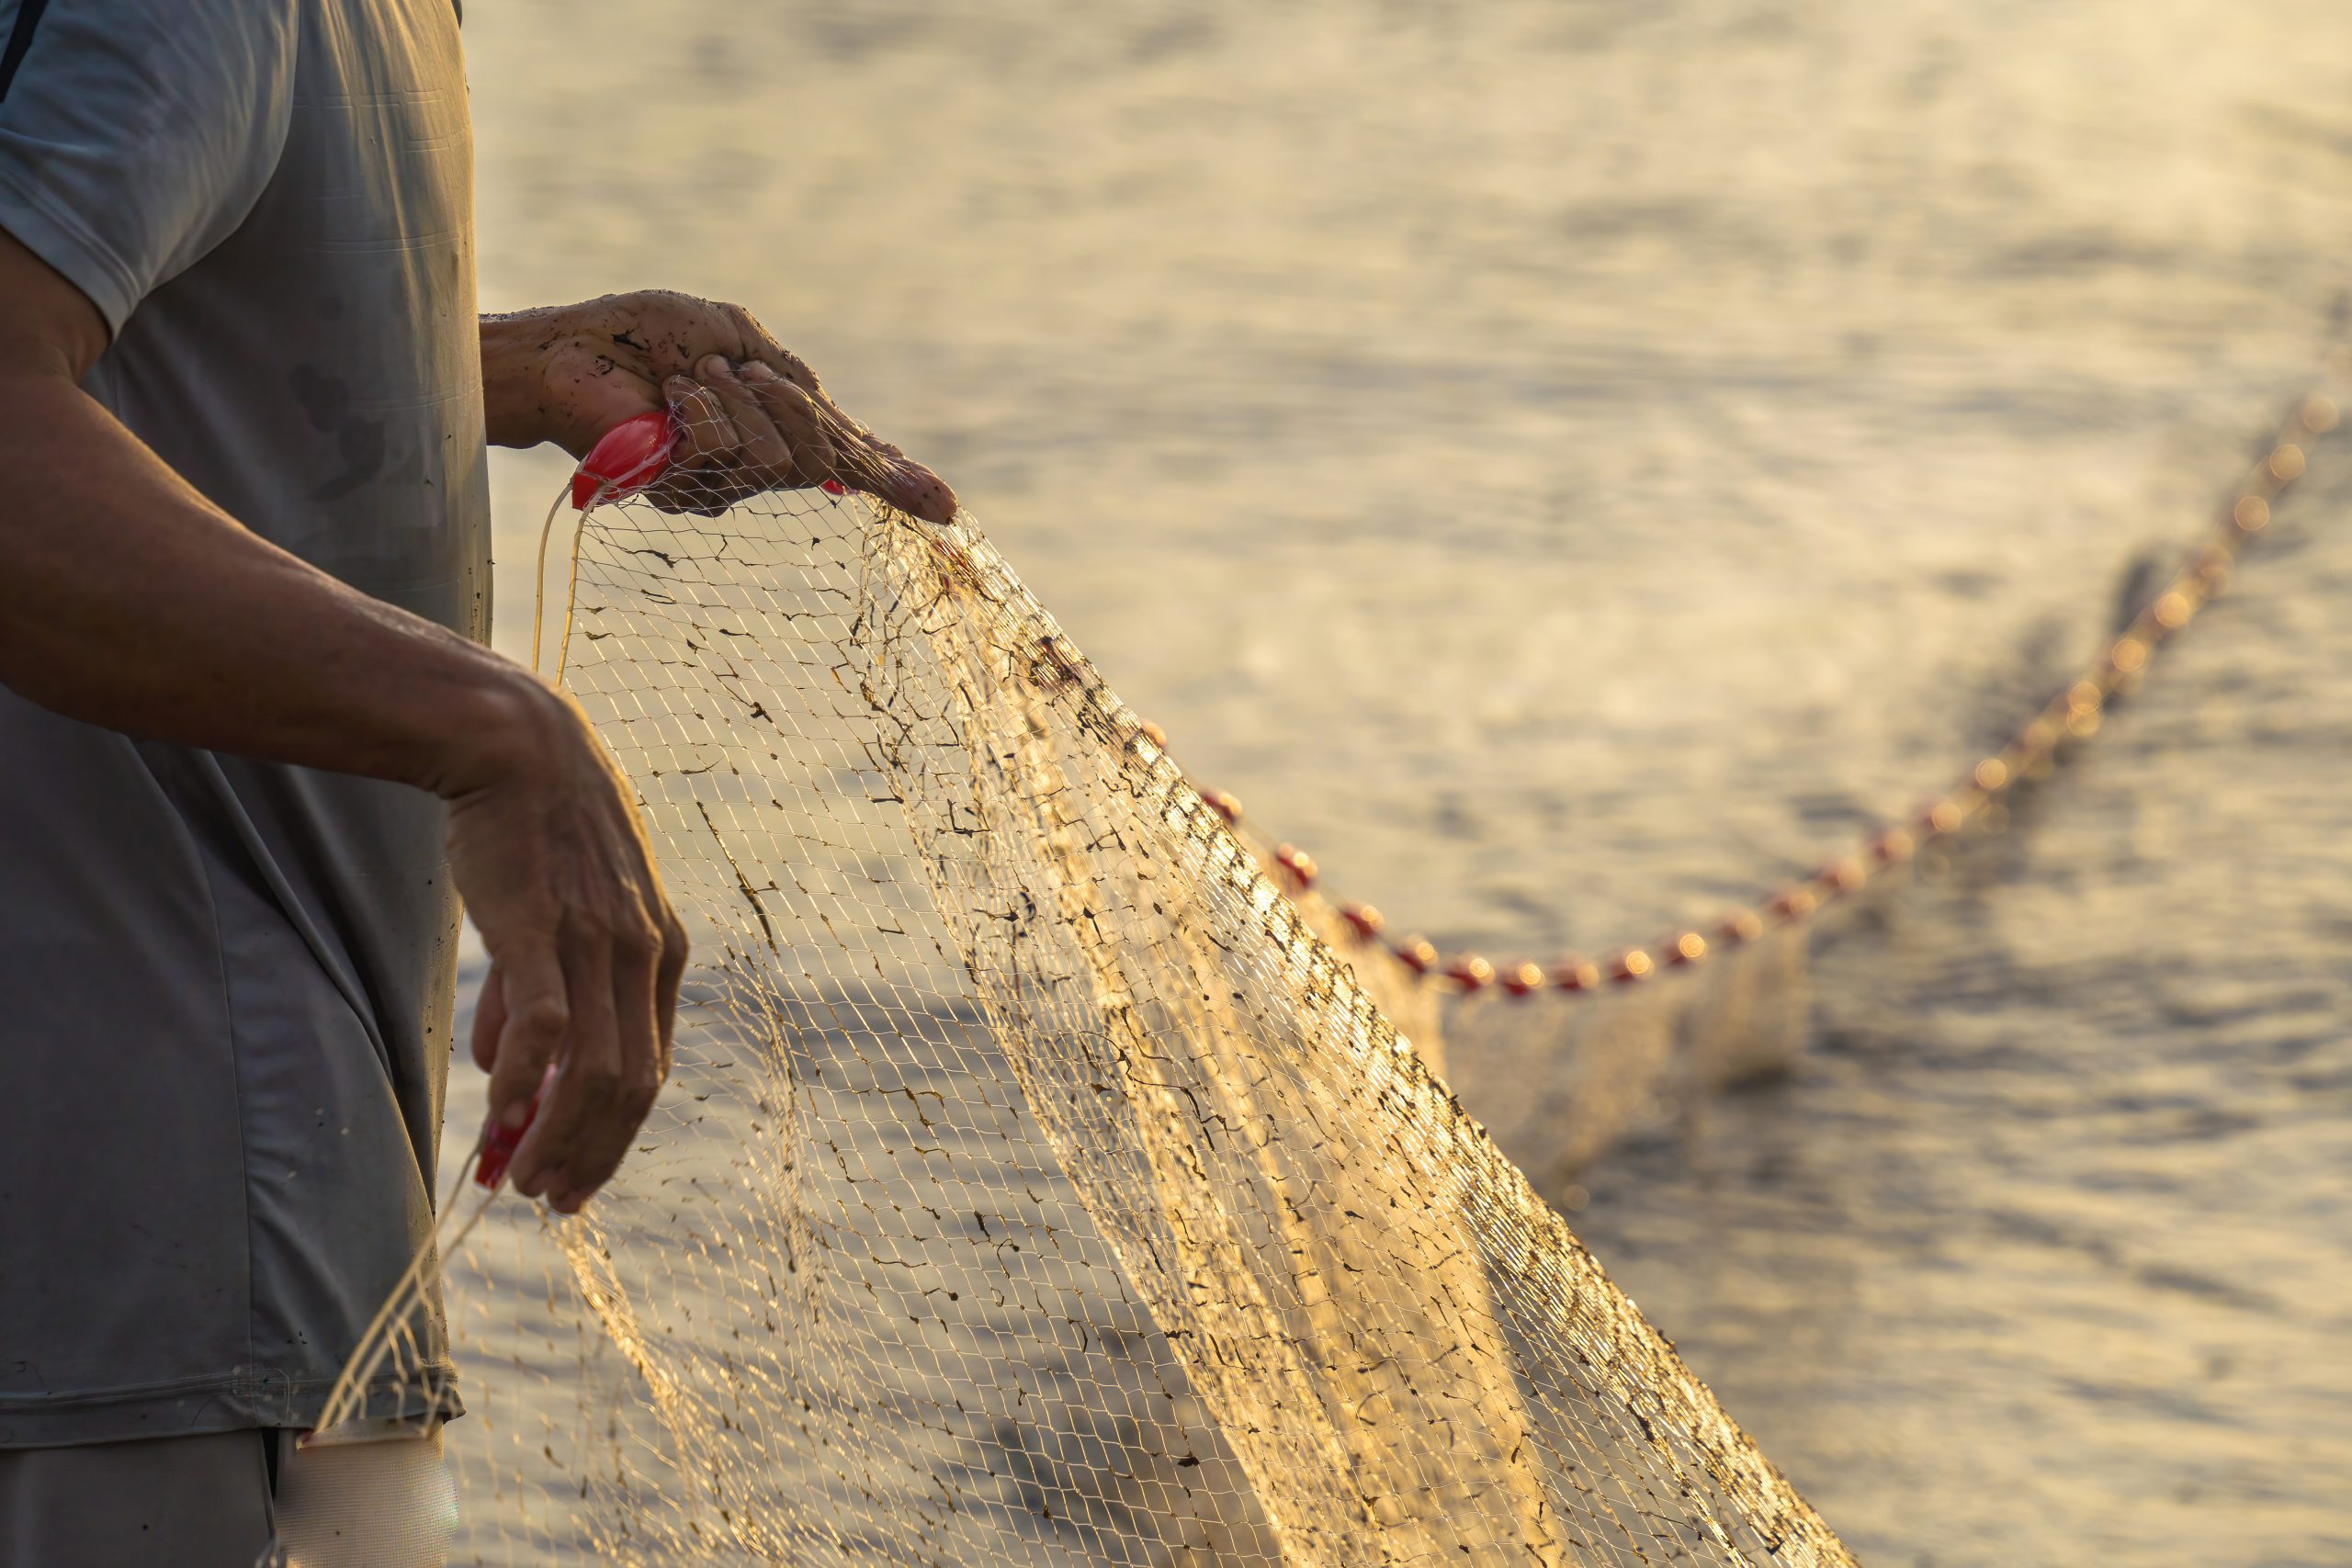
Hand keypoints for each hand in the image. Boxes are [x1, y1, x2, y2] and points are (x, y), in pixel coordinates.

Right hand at [454, 681, 687, 1212]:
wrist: (516, 747)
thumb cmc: (536, 833)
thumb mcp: (563, 913)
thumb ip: (539, 991)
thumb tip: (502, 1069)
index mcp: (663, 954)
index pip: (652, 1069)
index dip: (617, 1133)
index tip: (580, 1177)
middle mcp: (644, 954)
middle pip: (633, 1085)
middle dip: (594, 1154)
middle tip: (554, 1200)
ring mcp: (600, 941)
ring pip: (594, 1070)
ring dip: (558, 1135)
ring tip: (522, 1177)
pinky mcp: (544, 927)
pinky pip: (546, 1026)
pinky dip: (523, 1081)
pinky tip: (497, 1113)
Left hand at [480, 291, 955, 522]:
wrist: (572, 351)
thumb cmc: (645, 336)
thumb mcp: (738, 336)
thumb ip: (794, 383)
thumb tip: (840, 448)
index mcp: (774, 420)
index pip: (847, 458)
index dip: (897, 482)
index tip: (946, 510)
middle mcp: (757, 463)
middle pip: (827, 455)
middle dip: (790, 406)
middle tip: (735, 370)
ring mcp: (725, 483)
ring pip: (782, 457)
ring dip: (740, 401)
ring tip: (689, 379)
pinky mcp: (689, 492)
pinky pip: (735, 456)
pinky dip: (709, 411)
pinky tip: (671, 401)